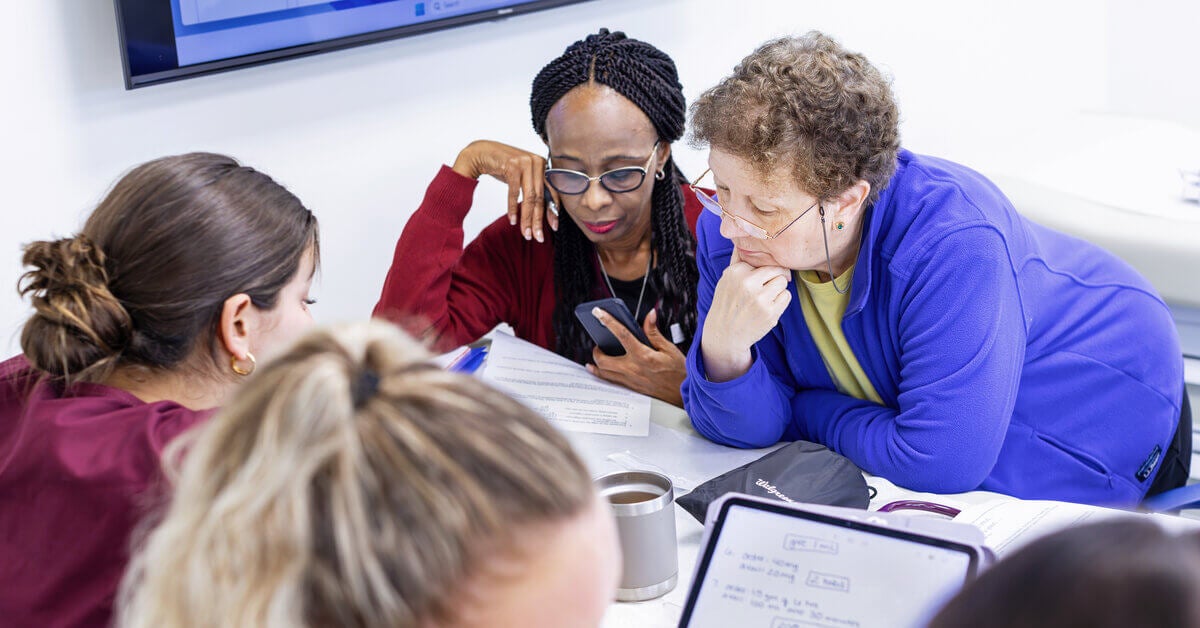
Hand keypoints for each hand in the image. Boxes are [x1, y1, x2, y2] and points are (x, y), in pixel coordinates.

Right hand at [451, 140, 557, 241]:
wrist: (480, 153)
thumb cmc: (503, 166)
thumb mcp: (522, 176)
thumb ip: (534, 188)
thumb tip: (544, 211)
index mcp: (543, 164)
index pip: (551, 191)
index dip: (553, 211)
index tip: (554, 227)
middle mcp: (537, 162)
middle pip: (540, 197)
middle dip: (538, 220)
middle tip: (538, 237)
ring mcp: (525, 162)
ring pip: (529, 197)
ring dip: (527, 218)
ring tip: (526, 233)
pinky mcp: (512, 166)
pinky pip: (515, 193)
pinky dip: (513, 208)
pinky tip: (513, 220)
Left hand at [586, 309, 685, 405]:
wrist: (683, 393)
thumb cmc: (679, 372)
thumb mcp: (669, 348)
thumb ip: (654, 332)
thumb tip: (650, 315)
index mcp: (643, 356)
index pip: (621, 334)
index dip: (608, 321)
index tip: (598, 312)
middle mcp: (633, 369)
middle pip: (603, 359)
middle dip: (597, 349)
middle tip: (599, 342)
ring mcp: (630, 380)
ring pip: (603, 373)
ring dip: (596, 363)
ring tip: (597, 354)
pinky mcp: (630, 388)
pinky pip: (610, 381)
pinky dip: (602, 374)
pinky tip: (599, 370)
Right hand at [700, 248, 791, 381]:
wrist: (725, 333)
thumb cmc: (728, 302)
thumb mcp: (727, 279)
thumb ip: (737, 259)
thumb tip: (742, 236)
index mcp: (736, 272)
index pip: (762, 260)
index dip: (765, 269)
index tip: (760, 278)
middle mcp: (747, 283)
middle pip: (776, 269)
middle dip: (777, 276)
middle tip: (771, 285)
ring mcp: (759, 299)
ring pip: (782, 282)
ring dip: (778, 289)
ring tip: (766, 298)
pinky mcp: (770, 313)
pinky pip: (786, 297)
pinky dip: (781, 301)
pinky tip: (768, 307)